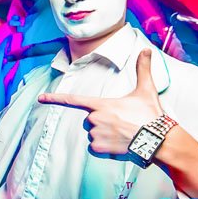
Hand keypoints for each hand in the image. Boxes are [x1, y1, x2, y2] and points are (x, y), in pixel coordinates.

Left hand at [38, 49, 162, 155]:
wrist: (158, 140)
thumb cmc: (150, 114)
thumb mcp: (146, 90)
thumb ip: (142, 69)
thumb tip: (147, 49)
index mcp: (101, 104)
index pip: (73, 99)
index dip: (55, 98)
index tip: (40, 98)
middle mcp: (94, 119)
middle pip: (90, 119)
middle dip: (101, 120)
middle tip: (121, 121)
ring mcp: (95, 135)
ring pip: (93, 133)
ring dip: (104, 134)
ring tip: (122, 133)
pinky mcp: (99, 149)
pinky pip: (95, 147)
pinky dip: (105, 147)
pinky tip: (119, 143)